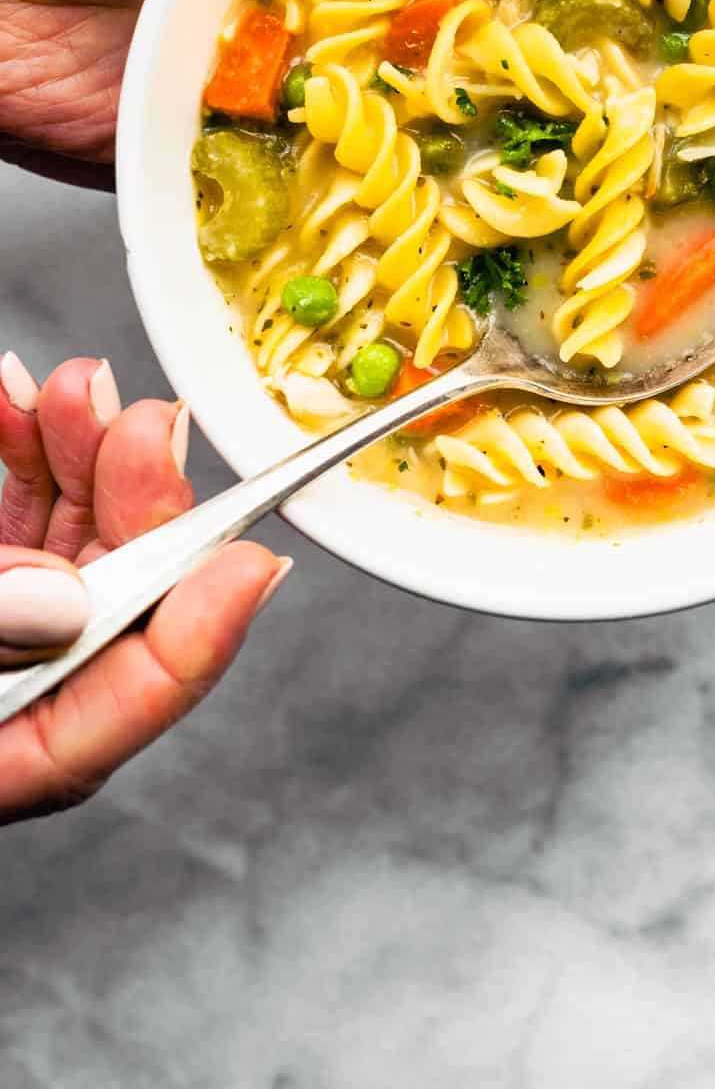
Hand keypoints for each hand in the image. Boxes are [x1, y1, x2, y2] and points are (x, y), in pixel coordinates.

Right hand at [0, 350, 288, 824]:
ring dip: (79, 451)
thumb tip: (61, 598)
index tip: (255, 563)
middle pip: (113, 594)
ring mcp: (3, 629)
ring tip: (75, 390)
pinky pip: (13, 510)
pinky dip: (16, 448)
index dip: (202, 633)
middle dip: (142, 500)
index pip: (131, 704)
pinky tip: (13, 397)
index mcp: (11, 758)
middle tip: (149, 428)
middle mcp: (19, 694)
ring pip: (69, 534)